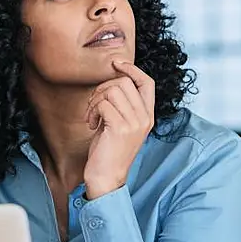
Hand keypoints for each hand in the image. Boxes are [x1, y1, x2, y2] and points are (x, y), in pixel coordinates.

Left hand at [84, 61, 154, 198]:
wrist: (107, 178)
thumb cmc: (109, 151)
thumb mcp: (121, 124)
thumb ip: (122, 104)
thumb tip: (112, 79)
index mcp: (148, 116)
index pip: (148, 82)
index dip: (132, 69)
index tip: (116, 63)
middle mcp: (145, 118)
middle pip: (125, 82)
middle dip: (103, 88)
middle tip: (94, 104)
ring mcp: (134, 123)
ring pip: (112, 90)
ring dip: (95, 99)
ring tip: (92, 116)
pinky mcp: (121, 128)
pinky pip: (103, 103)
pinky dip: (92, 111)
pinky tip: (92, 124)